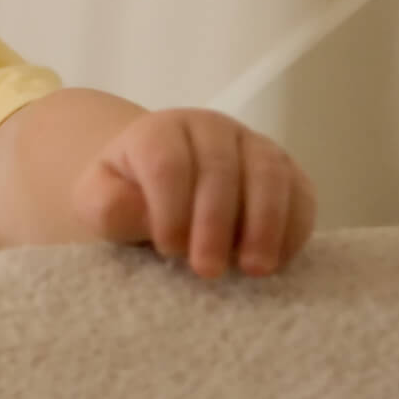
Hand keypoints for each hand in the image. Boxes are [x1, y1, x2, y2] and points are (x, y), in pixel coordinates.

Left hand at [73, 109, 316, 277]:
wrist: (159, 187)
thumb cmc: (127, 196)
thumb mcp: (98, 202)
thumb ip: (108, 206)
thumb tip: (141, 211)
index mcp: (160, 131)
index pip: (168, 163)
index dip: (170, 208)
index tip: (168, 249)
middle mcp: (211, 128)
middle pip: (220, 169)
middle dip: (214, 224)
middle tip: (207, 270)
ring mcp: (253, 145)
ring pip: (268, 175)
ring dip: (264, 224)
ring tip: (253, 269)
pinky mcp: (287, 171)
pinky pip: (300, 192)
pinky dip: (293, 227)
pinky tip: (276, 260)